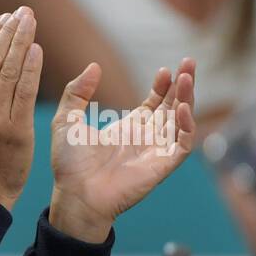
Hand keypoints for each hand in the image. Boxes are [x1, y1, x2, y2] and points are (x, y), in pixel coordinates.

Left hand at [49, 59, 196, 241]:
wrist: (75, 194)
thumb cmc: (69, 164)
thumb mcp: (67, 120)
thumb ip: (77, 92)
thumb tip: (94, 65)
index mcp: (129, 128)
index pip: (156, 103)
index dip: (163, 85)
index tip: (165, 69)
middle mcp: (146, 138)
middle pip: (174, 107)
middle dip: (183, 84)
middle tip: (189, 62)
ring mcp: (156, 151)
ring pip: (182, 121)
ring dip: (188, 99)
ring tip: (187, 78)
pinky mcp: (162, 165)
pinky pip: (183, 144)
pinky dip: (187, 126)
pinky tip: (182, 108)